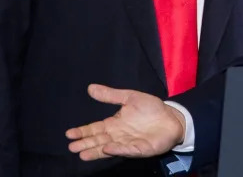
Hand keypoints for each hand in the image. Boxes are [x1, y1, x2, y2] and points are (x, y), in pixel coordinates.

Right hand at [66, 84, 185, 160]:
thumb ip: (111, 95)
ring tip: (82, 155)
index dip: (83, 131)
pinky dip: (117, 150)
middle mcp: (118, 136)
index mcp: (114, 124)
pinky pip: (127, 150)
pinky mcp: (140, 149)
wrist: (172, 117)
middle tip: (72, 147)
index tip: (69, 133)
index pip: (95, 129)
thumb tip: (90, 88)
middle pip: (98, 140)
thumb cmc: (151, 109)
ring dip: (96, 151)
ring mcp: (128, 143)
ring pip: (108, 149)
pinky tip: (108, 149)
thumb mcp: (130, 97)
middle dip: (85, 144)